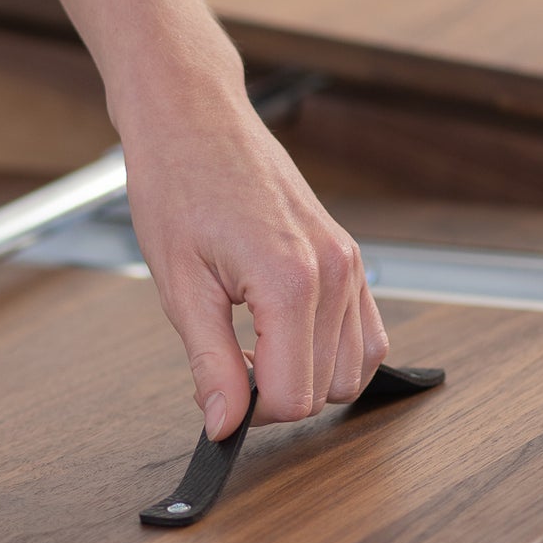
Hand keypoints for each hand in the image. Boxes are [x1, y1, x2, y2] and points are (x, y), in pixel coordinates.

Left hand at [118, 73, 389, 438]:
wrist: (195, 119)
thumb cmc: (178, 185)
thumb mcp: (180, 287)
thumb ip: (210, 363)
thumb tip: (224, 424)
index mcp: (290, 282)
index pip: (292, 397)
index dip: (248, 412)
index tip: (216, 390)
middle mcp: (335, 274)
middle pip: (324, 390)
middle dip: (274, 395)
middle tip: (225, 365)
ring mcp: (350, 264)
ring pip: (353, 371)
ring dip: (306, 377)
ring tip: (253, 349)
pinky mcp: (350, 257)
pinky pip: (365, 335)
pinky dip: (332, 353)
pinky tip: (285, 337)